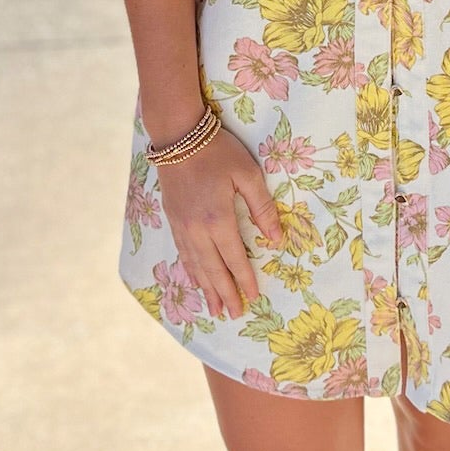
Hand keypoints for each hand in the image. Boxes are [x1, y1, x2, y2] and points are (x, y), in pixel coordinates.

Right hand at [157, 124, 283, 321]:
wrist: (177, 136)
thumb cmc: (217, 152)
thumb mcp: (247, 174)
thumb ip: (262, 207)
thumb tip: (276, 238)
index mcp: (218, 219)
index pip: (234, 258)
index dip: (244, 279)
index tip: (253, 297)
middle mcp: (198, 229)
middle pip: (213, 269)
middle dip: (225, 293)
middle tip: (233, 314)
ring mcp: (182, 226)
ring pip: (196, 265)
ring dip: (206, 288)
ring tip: (214, 308)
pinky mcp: (173, 219)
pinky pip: (183, 253)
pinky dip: (191, 271)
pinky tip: (195, 279)